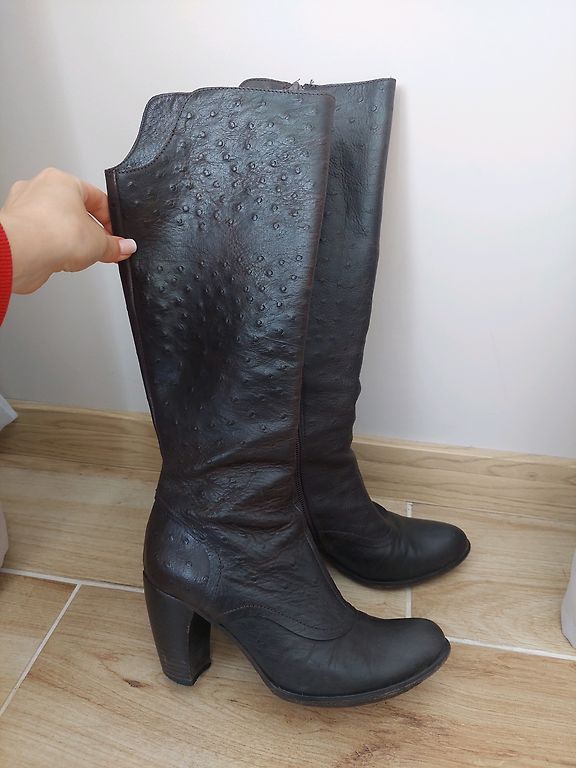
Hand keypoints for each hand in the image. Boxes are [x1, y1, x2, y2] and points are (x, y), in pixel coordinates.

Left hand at [0, 167, 136, 293]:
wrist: (22, 252)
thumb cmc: (52, 233)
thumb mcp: (99, 243)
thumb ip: (115, 246)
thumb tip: (124, 247)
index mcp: (62, 180)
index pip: (96, 198)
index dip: (110, 220)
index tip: (116, 236)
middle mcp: (40, 188)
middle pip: (75, 211)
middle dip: (90, 231)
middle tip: (101, 248)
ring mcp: (25, 208)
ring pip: (57, 224)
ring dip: (70, 240)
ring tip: (81, 255)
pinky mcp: (17, 230)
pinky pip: (42, 237)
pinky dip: (53, 248)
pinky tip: (61, 259)